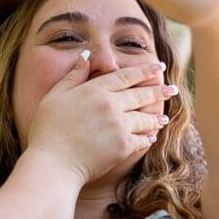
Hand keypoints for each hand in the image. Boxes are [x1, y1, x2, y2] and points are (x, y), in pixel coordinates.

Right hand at [25, 54, 173, 185]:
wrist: (53, 162)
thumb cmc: (47, 129)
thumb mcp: (55, 96)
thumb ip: (73, 76)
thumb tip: (86, 56)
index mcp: (94, 90)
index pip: (126, 76)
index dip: (144, 71)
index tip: (158, 67)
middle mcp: (111, 105)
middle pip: (140, 94)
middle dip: (158, 91)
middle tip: (172, 89)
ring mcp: (119, 126)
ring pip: (145, 117)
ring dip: (156, 117)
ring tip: (162, 117)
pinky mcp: (123, 146)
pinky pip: (142, 139)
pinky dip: (148, 137)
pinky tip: (152, 136)